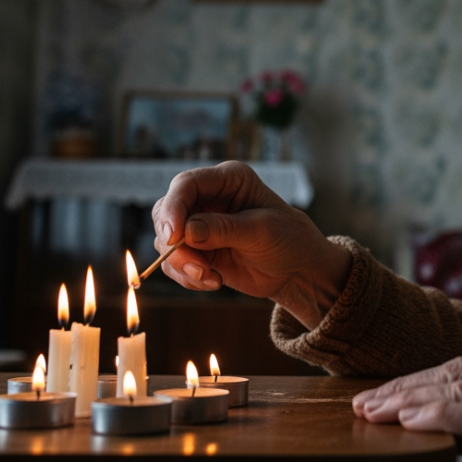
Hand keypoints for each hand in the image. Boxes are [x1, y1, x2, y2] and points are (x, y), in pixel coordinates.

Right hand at [150, 161, 350, 327]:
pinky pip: (175, 263)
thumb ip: (224, 229)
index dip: (173, 207)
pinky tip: (214, 282)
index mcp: (228, 179)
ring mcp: (199, 225)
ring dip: (183, 264)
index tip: (173, 236)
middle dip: (174, 242)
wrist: (296, 269)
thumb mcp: (263, 231)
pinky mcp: (197, 250)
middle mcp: (208, 198)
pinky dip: (188, 276)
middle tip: (196, 266)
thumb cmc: (288, 238)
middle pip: (166, 211)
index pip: (186, 184)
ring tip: (211, 277)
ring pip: (165, 241)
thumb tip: (186, 232)